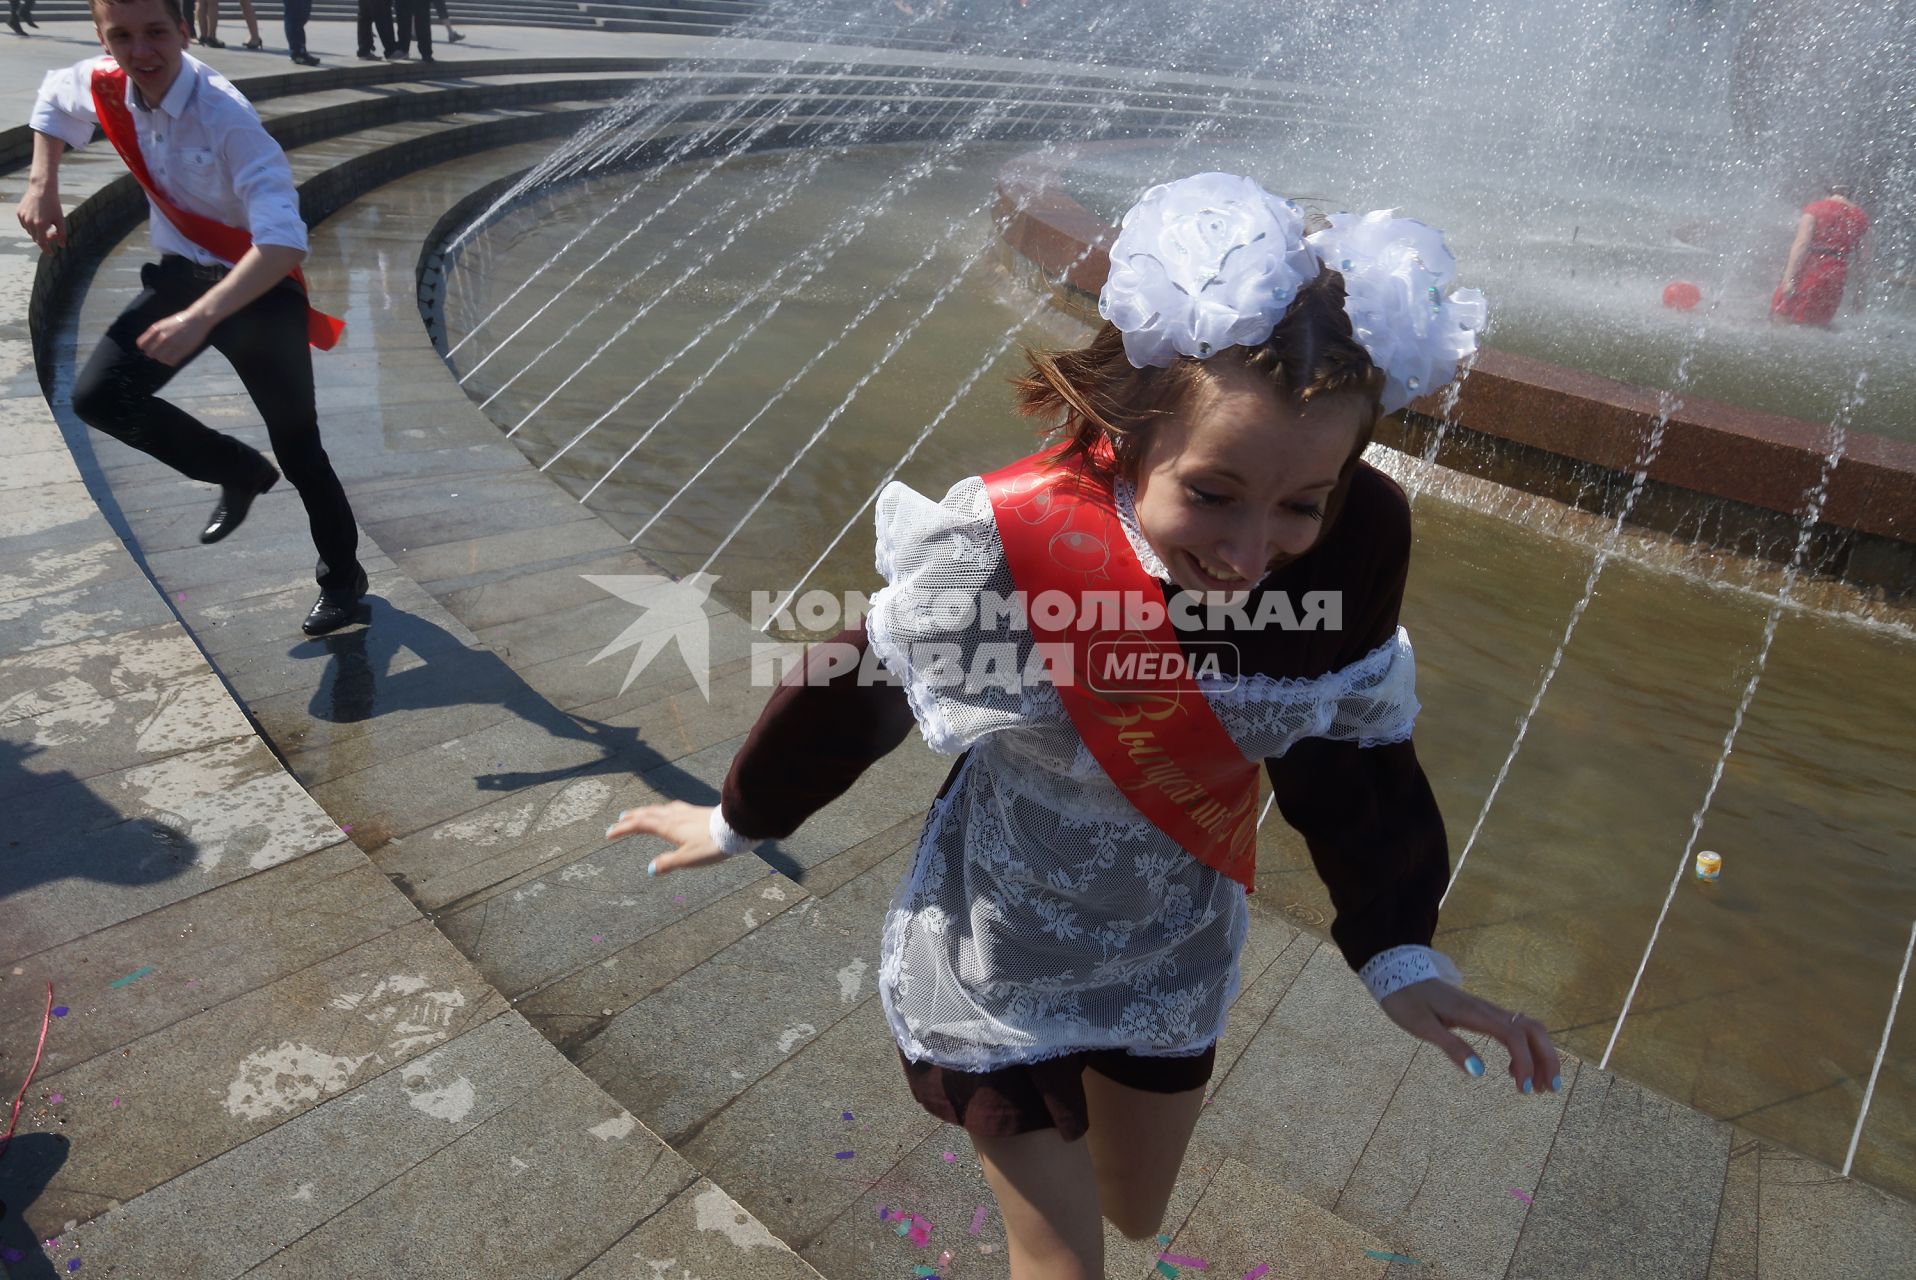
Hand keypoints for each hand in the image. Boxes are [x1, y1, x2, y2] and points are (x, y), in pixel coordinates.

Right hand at [15, 186, 66, 252]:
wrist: (41, 188)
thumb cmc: (53, 205)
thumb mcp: (61, 220)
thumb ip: (62, 234)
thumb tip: (61, 246)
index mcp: (40, 225)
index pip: (42, 243)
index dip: (46, 249)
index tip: (50, 253)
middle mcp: (29, 222)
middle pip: (36, 238)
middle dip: (45, 239)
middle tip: (54, 234)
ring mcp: (23, 217)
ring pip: (30, 231)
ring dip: (37, 232)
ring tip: (47, 224)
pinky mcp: (19, 212)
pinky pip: (25, 224)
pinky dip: (31, 225)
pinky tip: (38, 218)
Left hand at [136, 310, 215, 366]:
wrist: (197, 319)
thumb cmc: (181, 320)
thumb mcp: (163, 323)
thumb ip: (155, 333)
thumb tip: (148, 344)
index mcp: (156, 329)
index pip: (141, 344)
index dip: (145, 347)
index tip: (150, 348)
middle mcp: (162, 337)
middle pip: (150, 353)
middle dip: (154, 354)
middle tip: (160, 353)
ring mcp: (172, 344)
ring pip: (160, 359)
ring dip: (162, 358)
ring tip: (168, 356)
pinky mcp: (181, 350)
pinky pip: (171, 361)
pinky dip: (171, 361)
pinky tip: (174, 357)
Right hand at [605, 800, 727, 875]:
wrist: (736, 827)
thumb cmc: (712, 844)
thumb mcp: (688, 858)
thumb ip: (668, 863)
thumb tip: (650, 869)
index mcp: (668, 827)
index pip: (640, 825)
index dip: (623, 828)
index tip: (608, 833)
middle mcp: (674, 816)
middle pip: (648, 814)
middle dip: (631, 817)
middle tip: (619, 820)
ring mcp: (686, 812)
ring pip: (660, 809)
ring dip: (646, 811)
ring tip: (640, 813)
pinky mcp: (696, 811)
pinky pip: (673, 808)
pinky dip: (663, 809)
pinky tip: (670, 810)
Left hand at [1379, 978, 1562, 1094]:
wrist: (1398, 974)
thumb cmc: (1406, 1000)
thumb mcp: (1422, 1026)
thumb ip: (1451, 1046)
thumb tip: (1479, 1071)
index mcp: (1475, 1013)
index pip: (1515, 1036)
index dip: (1526, 1062)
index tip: (1523, 1089)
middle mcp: (1487, 1010)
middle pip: (1533, 1030)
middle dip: (1547, 1059)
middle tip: (1548, 1090)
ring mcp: (1487, 1011)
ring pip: (1528, 1029)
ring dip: (1541, 1056)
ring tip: (1540, 1086)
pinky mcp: (1483, 1014)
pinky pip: (1515, 1030)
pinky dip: (1526, 1050)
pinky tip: (1514, 1071)